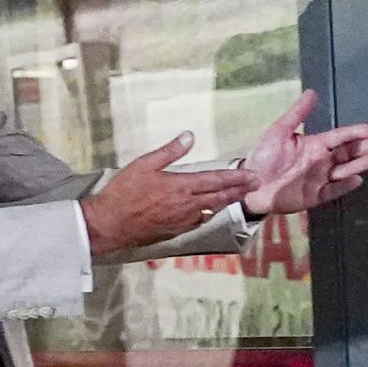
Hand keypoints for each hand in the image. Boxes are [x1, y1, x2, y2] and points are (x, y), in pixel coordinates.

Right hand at [80, 133, 257, 254]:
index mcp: (182, 186)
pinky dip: (210, 213)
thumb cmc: (124, 192)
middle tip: (257, 185)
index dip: (237, 177)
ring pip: (213, 210)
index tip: (253, 175)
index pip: (217, 180)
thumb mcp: (144, 164)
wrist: (110, 225)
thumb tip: (190, 136)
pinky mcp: (177, 231)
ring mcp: (184, 220)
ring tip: (240, 195)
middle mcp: (188, 205)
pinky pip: (200, 220)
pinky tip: (212, 210)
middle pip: (221, 196)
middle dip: (240, 190)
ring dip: (228, 202)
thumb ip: (170, 151)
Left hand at [238, 92, 367, 217]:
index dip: (357, 132)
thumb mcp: (278, 132)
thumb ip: (297, 114)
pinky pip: (334, 191)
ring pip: (344, 170)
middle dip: (365, 148)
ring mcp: (320, 179)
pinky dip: (345, 186)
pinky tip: (357, 180)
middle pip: (348, 153)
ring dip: (360, 164)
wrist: (250, 185)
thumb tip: (312, 92)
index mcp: (315, 144)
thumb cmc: (264, 157)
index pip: (341, 137)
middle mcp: (321, 161)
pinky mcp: (315, 196)